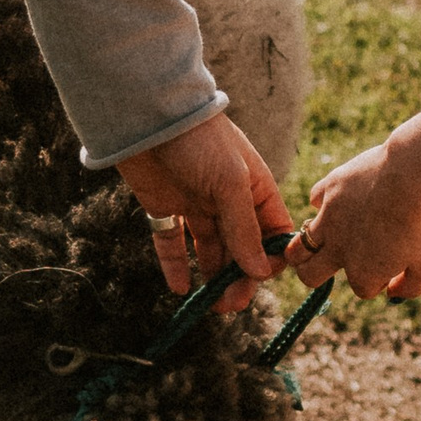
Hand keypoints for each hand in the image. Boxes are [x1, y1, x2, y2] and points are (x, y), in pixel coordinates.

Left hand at [116, 111, 288, 309]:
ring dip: (211, 278)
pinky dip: (176, 266)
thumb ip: (244, 229)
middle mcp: (228, 200)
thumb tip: (261, 272)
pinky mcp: (165, 207)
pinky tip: (180, 288)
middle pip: (240, 249)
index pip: (272, 233)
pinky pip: (172, 243)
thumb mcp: (230, 183)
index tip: (260, 279)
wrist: (147, 115)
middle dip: (239, 278)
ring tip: (210, 305)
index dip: (270, 259)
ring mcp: (197, 204)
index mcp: (255, 189)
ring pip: (209, 250)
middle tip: (230, 305)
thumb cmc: (200, 141)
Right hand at [295, 134, 420, 300]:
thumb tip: (392, 294)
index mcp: (364, 273)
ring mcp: (329, 219)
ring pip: (296, 247)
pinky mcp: (329, 189)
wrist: (414, 174)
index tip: (393, 262)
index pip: (363, 289)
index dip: (379, 279)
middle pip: (308, 276)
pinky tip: (341, 200)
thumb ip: (410, 286)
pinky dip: (324, 203)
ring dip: (302, 250)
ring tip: (316, 244)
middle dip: (314, 275)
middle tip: (326, 264)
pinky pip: (315, 200)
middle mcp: (339, 250)